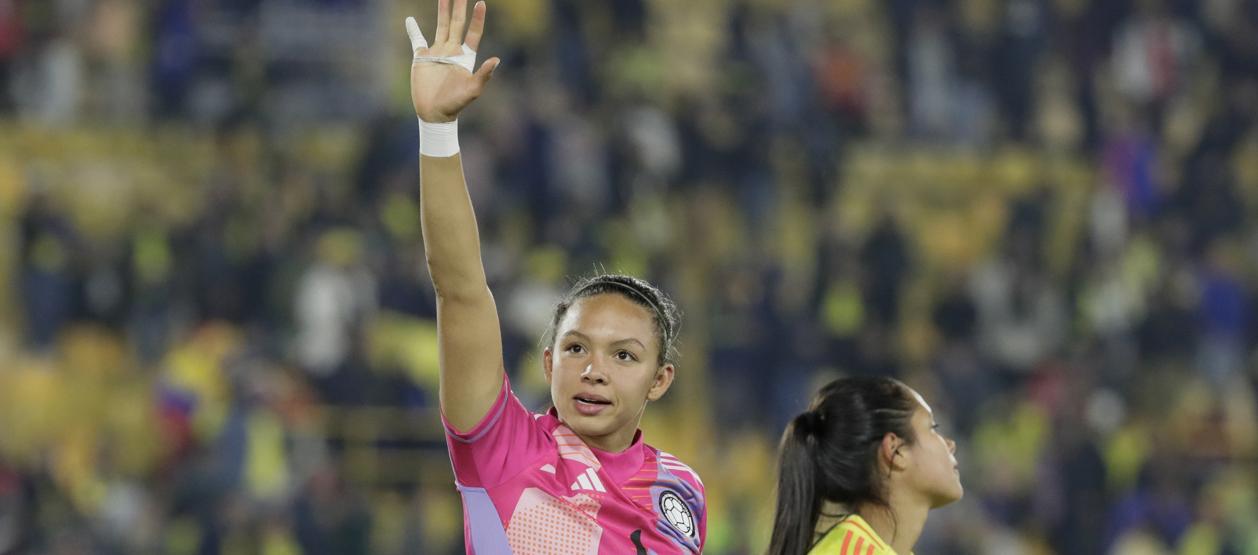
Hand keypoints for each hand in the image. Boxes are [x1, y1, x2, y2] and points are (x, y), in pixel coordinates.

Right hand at [406, 0, 500, 122]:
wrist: (435, 113)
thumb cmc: (456, 103)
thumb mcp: (473, 90)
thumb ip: (484, 75)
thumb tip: (497, 60)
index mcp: (466, 56)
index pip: (473, 32)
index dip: (477, 18)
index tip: (481, 2)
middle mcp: (452, 51)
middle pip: (457, 24)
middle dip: (459, 7)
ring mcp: (437, 53)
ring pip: (440, 26)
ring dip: (442, 12)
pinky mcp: (422, 58)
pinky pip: (417, 40)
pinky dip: (413, 30)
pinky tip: (410, 19)